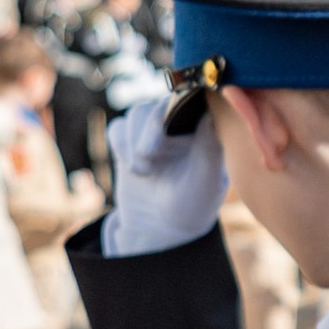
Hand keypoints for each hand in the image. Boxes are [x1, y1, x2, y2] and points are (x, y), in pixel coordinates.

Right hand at [102, 94, 226, 255]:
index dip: (183, 105)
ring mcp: (153, 131)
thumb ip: (210, 149)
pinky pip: (119, 127)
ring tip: (143, 171)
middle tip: (149, 155)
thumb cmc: (193, 205)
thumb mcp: (206, 182)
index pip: (196, 100)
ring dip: (135, 140)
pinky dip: (121, 144)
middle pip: (162, 104)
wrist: (161, 227)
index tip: (172, 126)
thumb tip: (210, 114)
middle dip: (151, 128)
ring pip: (138, 113)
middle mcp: (181, 124)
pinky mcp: (130, 140)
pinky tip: (131, 168)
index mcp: (207, 129)